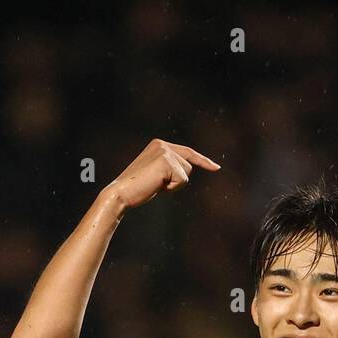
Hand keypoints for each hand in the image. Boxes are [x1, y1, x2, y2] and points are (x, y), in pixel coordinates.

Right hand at [102, 139, 219, 210]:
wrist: (121, 193)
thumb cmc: (137, 188)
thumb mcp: (156, 174)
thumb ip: (170, 168)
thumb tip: (186, 172)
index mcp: (159, 144)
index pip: (188, 152)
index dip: (204, 161)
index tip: (216, 168)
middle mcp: (163, 144)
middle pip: (189, 165)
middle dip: (177, 180)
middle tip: (156, 184)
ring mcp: (165, 152)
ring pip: (187, 174)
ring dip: (174, 185)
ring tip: (155, 185)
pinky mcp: (166, 162)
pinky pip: (182, 181)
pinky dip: (171, 188)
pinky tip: (156, 186)